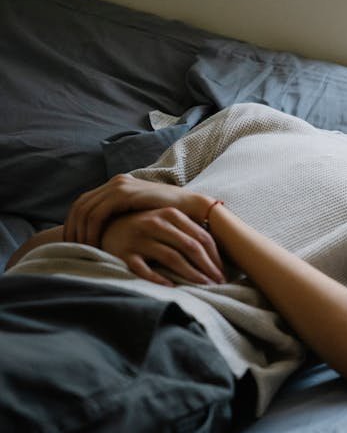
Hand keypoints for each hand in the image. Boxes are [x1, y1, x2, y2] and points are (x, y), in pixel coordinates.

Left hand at [65, 174, 211, 246]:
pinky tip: (95, 245)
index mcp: (116, 185)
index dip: (74, 224)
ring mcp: (119, 186)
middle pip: (79, 206)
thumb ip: (123, 217)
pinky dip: (91, 231)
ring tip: (82, 250)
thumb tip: (103, 234)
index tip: (73, 243)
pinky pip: (97, 214)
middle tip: (71, 249)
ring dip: (80, 232)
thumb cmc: (169, 218)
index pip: (83, 204)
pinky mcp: (124, 194)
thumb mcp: (140, 216)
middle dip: (71, 229)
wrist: (191, 208)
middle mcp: (115, 182)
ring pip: (85, 210)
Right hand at [101, 208, 225, 286]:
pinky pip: (145, 269)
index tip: (223, 272)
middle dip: (207, 267)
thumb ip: (187, 232)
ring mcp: (139, 238)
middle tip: (219, 283)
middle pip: (190, 247)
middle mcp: (155, 223)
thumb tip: (216, 256)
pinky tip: (172, 288)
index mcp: (170, 214)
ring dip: (191, 274)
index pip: (201, 236)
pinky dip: (160, 279)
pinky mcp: (124, 253)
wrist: (106, 226)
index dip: (215, 256)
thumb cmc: (145, 228)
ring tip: (203, 287)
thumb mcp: (166, 223)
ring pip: (172, 258)